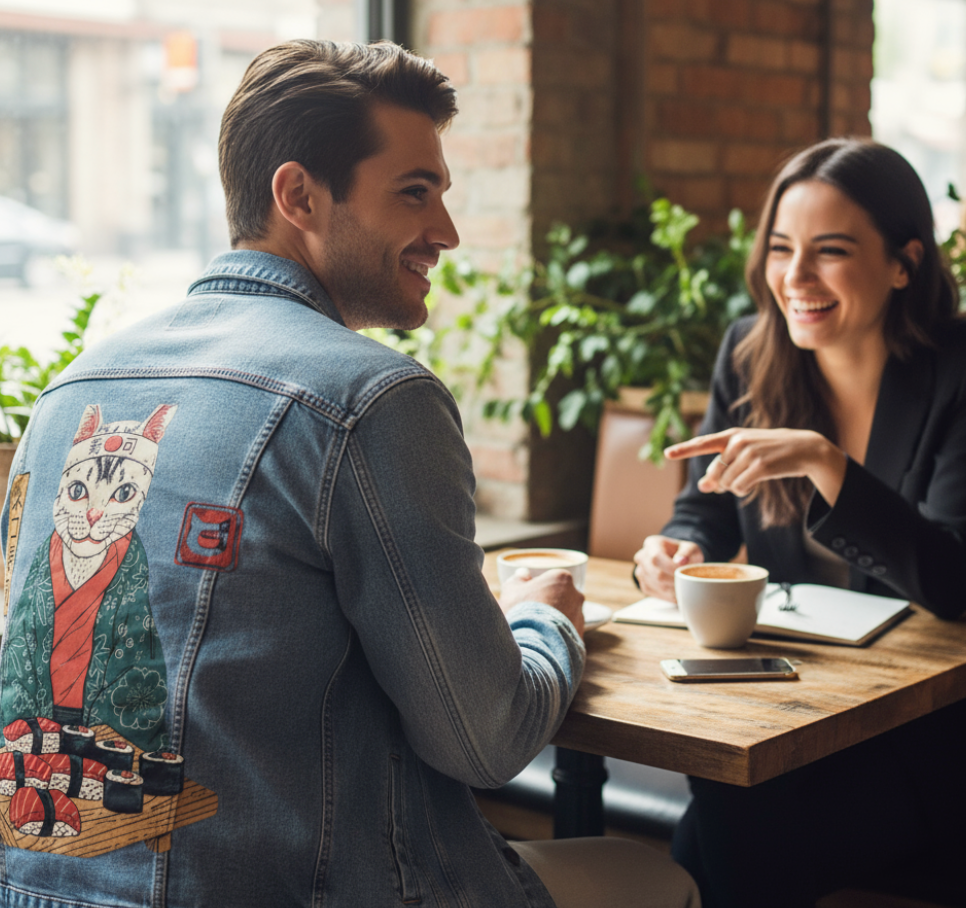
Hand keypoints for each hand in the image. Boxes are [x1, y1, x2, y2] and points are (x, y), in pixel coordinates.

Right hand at [499, 569, 584, 637]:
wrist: (533, 645)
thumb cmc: (521, 612)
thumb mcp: (511, 590)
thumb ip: (518, 579)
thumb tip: (523, 574)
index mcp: (562, 578)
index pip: (550, 580)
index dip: (536, 589)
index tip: (526, 599)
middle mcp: (576, 595)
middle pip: (560, 596)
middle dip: (548, 603)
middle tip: (530, 614)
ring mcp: (580, 617)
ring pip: (565, 615)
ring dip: (553, 620)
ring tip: (536, 631)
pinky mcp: (579, 637)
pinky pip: (567, 634)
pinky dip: (557, 636)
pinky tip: (543, 642)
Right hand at [633, 535, 703, 602]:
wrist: (676, 560)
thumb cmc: (683, 553)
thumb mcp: (690, 548)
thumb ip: (688, 553)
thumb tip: (681, 561)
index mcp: (652, 544)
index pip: (656, 557)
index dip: (670, 568)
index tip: (685, 573)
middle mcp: (642, 557)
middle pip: (656, 573)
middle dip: (674, 581)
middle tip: (688, 584)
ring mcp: (640, 571)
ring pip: (655, 585)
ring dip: (672, 590)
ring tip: (685, 588)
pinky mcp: (643, 584)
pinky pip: (653, 593)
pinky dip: (667, 596)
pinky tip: (677, 592)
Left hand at [664, 427, 847, 506]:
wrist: (804, 449)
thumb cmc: (770, 452)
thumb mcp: (745, 454)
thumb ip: (722, 466)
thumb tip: (703, 486)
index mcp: (731, 435)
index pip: (702, 443)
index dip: (683, 449)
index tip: (666, 453)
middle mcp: (738, 442)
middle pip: (715, 474)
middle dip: (719, 484)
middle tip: (729, 484)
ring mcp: (749, 453)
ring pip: (727, 483)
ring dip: (734, 488)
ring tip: (749, 478)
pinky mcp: (761, 467)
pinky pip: (740, 488)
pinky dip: (743, 491)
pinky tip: (752, 484)